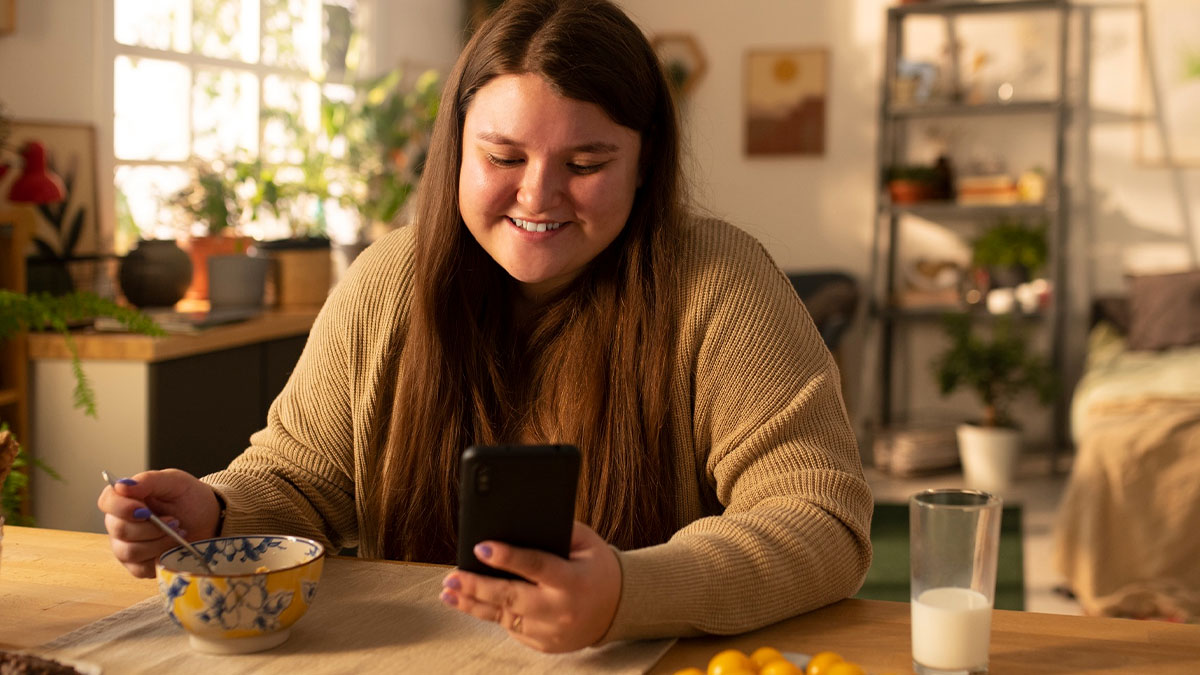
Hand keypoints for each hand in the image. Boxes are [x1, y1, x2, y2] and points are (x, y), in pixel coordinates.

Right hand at [96, 468, 220, 577]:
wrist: (208, 520)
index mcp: (125, 498)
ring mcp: (125, 546)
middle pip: (119, 529)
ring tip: (178, 532)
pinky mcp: (137, 566)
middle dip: (151, 527)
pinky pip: (140, 568)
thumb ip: (149, 480)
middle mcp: (119, 522)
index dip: (121, 507)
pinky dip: (161, 557)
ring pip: (129, 551)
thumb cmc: (189, 498)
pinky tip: (174, 547)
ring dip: (159, 542)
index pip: (107, 502)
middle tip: (175, 520)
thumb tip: (122, 485)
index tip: (143, 509)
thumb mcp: (175, 481)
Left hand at [439, 520, 621, 652]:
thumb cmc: (595, 566)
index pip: (536, 566)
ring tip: (449, 591)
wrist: (617, 608)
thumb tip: (516, 521)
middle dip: (477, 586)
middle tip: (452, 577)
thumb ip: (555, 530)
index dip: (508, 557)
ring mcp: (550, 631)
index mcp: (573, 580)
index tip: (481, 548)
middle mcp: (560, 609)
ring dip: (473, 603)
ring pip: (503, 616)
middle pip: (511, 597)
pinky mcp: (543, 644)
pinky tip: (470, 602)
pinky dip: (490, 613)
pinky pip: (510, 628)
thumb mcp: (585, 542)